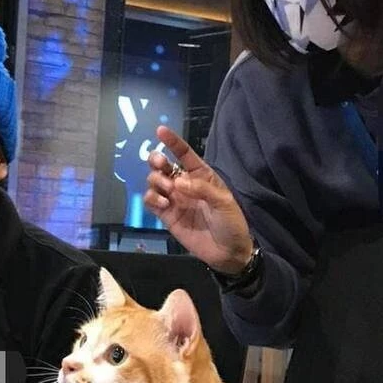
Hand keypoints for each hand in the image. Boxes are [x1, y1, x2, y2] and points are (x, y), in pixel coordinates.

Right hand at [143, 126, 254, 272]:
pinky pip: (151, 201)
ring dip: (156, 181)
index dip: (172, 141)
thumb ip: (202, 189)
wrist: (227, 252)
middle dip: (157, 161)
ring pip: (154, 181)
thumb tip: (178, 181)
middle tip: (160, 165)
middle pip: (163, 165)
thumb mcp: (224, 202)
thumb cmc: (231, 223)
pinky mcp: (167, 216)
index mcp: (201, 176)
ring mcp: (174, 200)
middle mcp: (185, 184)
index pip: (184, 154)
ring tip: (169, 192)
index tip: (160, 130)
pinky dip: (152, 198)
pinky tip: (164, 203)